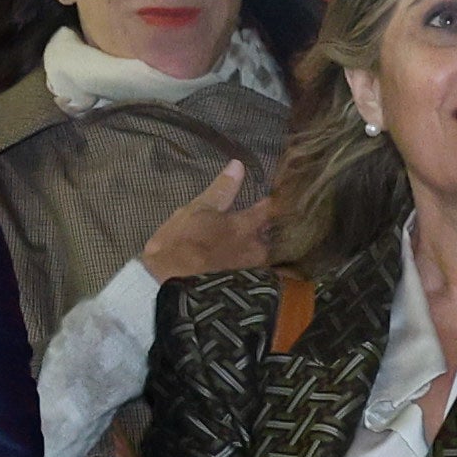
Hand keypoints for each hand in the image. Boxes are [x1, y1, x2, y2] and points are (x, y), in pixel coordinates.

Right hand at [133, 161, 267, 283]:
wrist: (174, 289)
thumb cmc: (183, 244)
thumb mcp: (196, 211)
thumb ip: (221, 189)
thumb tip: (239, 164)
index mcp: (245, 225)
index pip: (269, 209)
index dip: (275, 202)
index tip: (282, 196)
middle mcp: (255, 248)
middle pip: (271, 237)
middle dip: (272, 231)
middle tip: (274, 226)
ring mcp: (251, 272)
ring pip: (263, 258)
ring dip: (261, 253)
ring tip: (254, 251)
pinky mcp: (243, 292)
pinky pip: (254, 277)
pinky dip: (252, 272)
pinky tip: (243, 272)